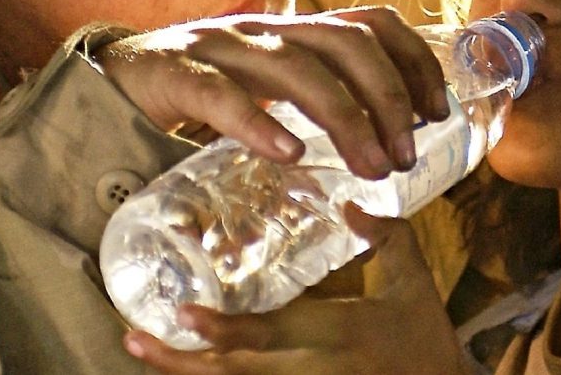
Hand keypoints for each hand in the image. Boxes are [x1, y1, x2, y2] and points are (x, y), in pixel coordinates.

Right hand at [97, 6, 449, 178]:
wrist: (109, 80)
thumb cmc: (200, 93)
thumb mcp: (267, 90)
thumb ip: (312, 101)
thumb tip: (381, 144)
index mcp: (292, 32)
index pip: (370, 24)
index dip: (412, 61)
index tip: (437, 111)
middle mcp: (264, 30)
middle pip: (345, 44)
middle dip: (387, 98)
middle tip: (403, 157)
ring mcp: (218, 47)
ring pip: (294, 66)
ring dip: (344, 117)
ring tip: (368, 167)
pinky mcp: (173, 74)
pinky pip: (219, 93)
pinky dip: (257, 122)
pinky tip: (288, 153)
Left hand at [121, 206, 473, 374]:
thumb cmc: (425, 340)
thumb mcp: (413, 281)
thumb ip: (386, 236)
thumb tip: (349, 203)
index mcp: (334, 335)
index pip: (268, 335)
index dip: (222, 329)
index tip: (183, 313)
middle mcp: (310, 370)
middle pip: (235, 371)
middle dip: (182, 358)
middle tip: (135, 336)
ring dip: (185, 373)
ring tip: (141, 348)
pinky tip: (186, 366)